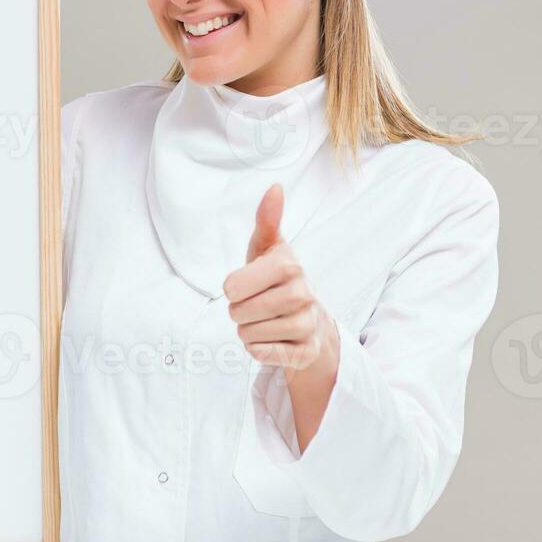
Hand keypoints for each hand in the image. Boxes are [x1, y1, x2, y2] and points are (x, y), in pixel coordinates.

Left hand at [223, 183, 335, 371]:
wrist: (310, 318)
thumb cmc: (277, 278)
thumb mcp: (267, 248)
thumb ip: (266, 220)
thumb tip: (275, 187)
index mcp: (289, 264)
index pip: (232, 286)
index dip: (232, 288)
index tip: (246, 284)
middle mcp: (303, 293)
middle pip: (239, 312)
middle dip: (238, 312)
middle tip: (254, 305)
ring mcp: (307, 324)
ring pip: (249, 335)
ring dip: (248, 330)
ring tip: (264, 320)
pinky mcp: (306, 351)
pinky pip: (261, 354)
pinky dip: (258, 348)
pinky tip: (272, 338)